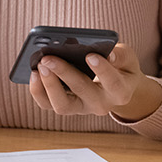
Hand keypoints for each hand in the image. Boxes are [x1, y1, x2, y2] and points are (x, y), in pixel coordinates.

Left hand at [27, 43, 161, 120]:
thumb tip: (107, 53)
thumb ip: (120, 55)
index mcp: (120, 92)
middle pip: (83, 92)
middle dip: (64, 73)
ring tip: (40, 65)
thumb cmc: (120, 67)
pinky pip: (48, 104)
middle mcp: (101, 104)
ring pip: (62, 105)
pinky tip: (34, 73)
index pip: (113, 83)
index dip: (102, 70)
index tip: (90, 55)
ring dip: (49, 85)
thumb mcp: (127, 58)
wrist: (115, 85)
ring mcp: (81, 108)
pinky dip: (38, 90)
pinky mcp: (66, 106)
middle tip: (49, 57)